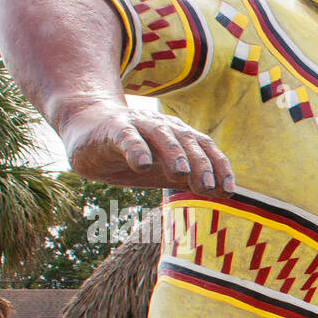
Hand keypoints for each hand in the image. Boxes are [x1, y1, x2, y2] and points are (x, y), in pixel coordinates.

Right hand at [58, 98, 234, 195]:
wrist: (89, 126)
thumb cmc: (134, 152)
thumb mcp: (165, 169)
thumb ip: (192, 178)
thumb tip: (225, 192)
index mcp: (180, 136)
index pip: (205, 147)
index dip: (219, 167)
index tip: (228, 190)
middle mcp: (163, 127)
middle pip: (187, 141)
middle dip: (199, 163)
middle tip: (206, 186)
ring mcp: (138, 125)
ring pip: (160, 135)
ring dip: (173, 153)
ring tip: (179, 173)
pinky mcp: (113, 129)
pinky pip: (127, 137)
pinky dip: (136, 149)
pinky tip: (141, 164)